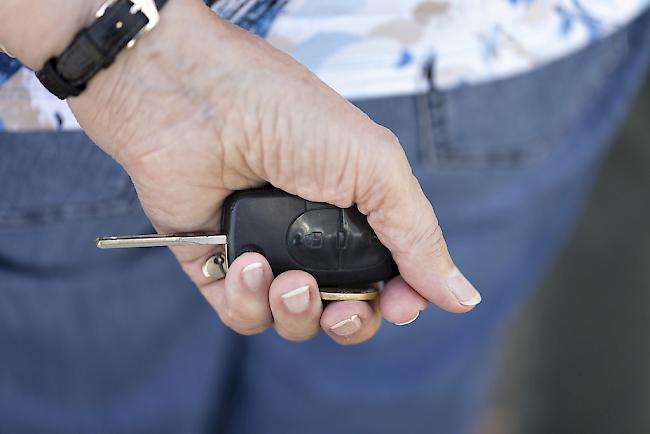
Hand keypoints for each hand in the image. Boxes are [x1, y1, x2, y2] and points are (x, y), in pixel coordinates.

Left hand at [3, 0, 480, 344]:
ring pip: (292, 320)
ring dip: (296, 311)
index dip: (397, 303)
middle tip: (343, 309)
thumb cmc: (287, 116)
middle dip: (349, 321)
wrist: (194, 97)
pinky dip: (247, 303)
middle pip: (343, 310)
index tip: (400, 305)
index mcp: (355, 210)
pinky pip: (241, 314)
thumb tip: (464, 296)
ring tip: (286, 276)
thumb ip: (418, 237)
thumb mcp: (375, 168)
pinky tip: (244, 265)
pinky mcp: (216, 264)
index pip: (388, 277)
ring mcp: (265, 250)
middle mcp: (312, 235)